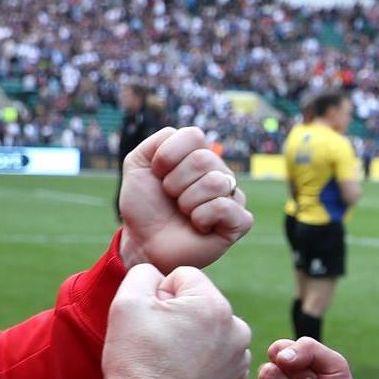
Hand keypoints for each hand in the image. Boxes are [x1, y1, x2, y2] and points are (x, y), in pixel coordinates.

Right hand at [101, 262, 252, 378]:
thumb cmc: (135, 361)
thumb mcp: (127, 302)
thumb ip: (144, 272)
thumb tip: (160, 276)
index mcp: (215, 305)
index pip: (183, 277)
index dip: (158, 295)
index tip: (150, 322)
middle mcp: (237, 329)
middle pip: (199, 303)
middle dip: (177, 315)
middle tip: (156, 344)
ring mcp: (240, 358)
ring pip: (208, 330)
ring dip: (189, 337)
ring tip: (168, 362)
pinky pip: (215, 356)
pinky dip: (199, 361)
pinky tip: (180, 376)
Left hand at [119, 126, 252, 270]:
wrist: (144, 243)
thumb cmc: (144, 206)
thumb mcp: (138, 165)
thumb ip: (156, 142)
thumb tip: (191, 137)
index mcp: (198, 155)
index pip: (194, 135)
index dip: (167, 156)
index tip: (158, 174)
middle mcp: (219, 172)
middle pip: (204, 159)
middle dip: (175, 183)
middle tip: (171, 198)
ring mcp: (232, 196)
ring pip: (216, 182)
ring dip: (187, 201)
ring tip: (183, 213)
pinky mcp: (240, 221)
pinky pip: (225, 207)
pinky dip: (202, 217)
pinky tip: (198, 226)